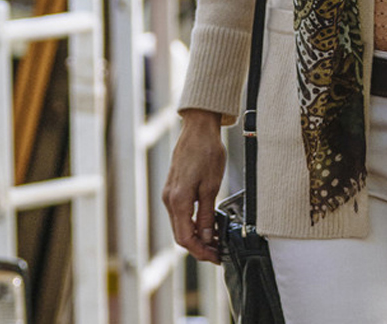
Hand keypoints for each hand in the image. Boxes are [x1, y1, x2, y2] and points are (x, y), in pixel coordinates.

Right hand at [163, 109, 229, 261]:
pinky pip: (180, 214)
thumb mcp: (212, 186)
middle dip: (198, 247)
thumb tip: (205, 237)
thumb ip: (206, 214)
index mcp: (178, 200)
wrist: (198, 129)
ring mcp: (169, 194)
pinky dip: (192, 223)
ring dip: (195, 236)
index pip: (185, 238)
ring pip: (180, 225)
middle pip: (180, 235)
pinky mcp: (173, 189)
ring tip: (215, 240)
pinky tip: (206, 224)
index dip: (200, 251)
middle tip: (217, 252)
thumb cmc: (206, 152)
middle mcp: (169, 199)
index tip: (215, 256)